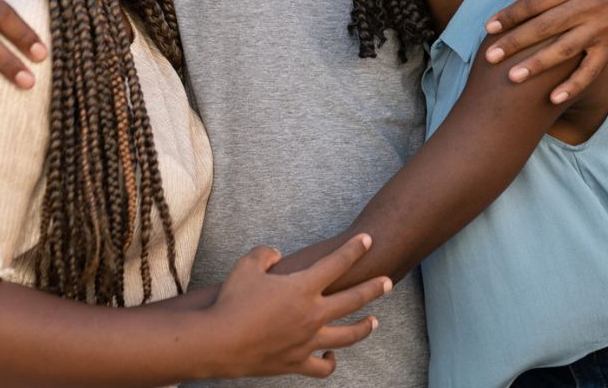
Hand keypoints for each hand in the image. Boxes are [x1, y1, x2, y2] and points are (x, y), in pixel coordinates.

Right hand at [208, 234, 390, 378]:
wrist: (218, 342)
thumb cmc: (231, 301)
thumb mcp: (246, 265)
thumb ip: (265, 254)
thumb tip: (276, 255)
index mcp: (303, 287)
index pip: (338, 263)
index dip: (355, 249)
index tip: (368, 239)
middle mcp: (313, 314)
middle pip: (354, 299)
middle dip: (375, 287)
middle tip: (388, 281)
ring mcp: (308, 341)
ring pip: (348, 335)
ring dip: (365, 327)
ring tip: (374, 321)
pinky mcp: (297, 362)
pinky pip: (322, 367)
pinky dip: (330, 361)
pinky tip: (331, 354)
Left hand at [484, 0, 607, 102]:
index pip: (537, 1)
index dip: (512, 14)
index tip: (489, 27)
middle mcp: (588, 6)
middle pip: (546, 27)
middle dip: (517, 42)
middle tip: (490, 57)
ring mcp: (601, 29)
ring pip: (565, 50)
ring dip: (538, 64)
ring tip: (512, 77)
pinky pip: (591, 70)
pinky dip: (573, 85)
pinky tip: (553, 99)